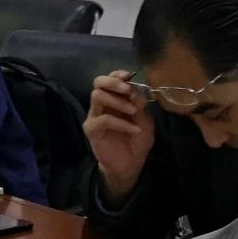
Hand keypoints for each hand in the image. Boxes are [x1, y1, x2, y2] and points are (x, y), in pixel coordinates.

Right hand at [84, 72, 155, 202]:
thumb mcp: (145, 122)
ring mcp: (95, 116)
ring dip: (118, 101)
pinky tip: (133, 129)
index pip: (110, 79)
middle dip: (113, 82)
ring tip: (133, 111)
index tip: (128, 76)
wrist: (130, 164)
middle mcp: (102, 104)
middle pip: (98, 82)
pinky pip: (103, 119)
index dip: (117, 74)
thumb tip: (137, 90)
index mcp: (116, 99)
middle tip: (127, 90)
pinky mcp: (91, 129)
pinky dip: (120, 122)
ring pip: (97, 96)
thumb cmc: (137, 141)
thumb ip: (140, 106)